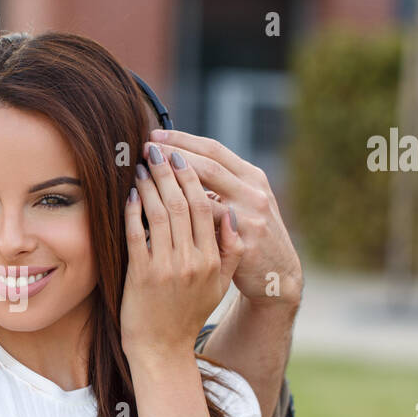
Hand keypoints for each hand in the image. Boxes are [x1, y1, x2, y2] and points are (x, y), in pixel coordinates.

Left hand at [121, 141, 243, 360]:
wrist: (163, 349)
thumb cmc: (189, 313)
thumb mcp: (219, 285)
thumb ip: (228, 250)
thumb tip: (228, 214)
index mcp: (213, 258)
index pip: (205, 206)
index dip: (191, 176)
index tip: (180, 155)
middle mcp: (193, 260)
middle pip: (182, 203)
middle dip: (168, 171)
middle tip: (155, 149)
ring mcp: (167, 268)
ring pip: (159, 214)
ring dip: (149, 185)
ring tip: (140, 165)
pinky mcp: (142, 276)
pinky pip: (136, 235)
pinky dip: (132, 212)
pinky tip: (129, 194)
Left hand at [150, 130, 302, 306]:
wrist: (277, 282)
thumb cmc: (256, 240)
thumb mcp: (249, 204)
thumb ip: (227, 189)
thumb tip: (187, 166)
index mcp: (253, 182)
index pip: (214, 151)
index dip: (183, 140)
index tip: (156, 134)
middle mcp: (252, 197)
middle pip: (205, 168)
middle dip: (171, 156)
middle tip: (145, 148)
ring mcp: (246, 222)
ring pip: (195, 199)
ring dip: (163, 184)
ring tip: (140, 174)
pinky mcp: (234, 250)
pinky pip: (193, 230)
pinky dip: (164, 217)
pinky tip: (142, 207)